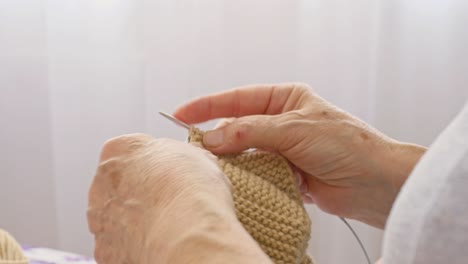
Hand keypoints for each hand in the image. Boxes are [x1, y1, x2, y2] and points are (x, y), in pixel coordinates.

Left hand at [87, 134, 269, 263]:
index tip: (173, 172)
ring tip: (168, 225)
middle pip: (120, 185)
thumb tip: (189, 162)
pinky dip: (136, 245)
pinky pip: (120, 246)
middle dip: (142, 193)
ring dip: (136, 220)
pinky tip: (158, 242)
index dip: (157, 163)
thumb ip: (180, 155)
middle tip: (171, 201)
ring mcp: (100, 220)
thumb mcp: (196, 154)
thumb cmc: (190, 191)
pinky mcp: (106, 252)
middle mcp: (101, 184)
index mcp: (118, 151)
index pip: (133, 151)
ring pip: (117, 218)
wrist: (188, 234)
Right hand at [174, 83, 425, 227]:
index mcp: (286, 99)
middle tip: (193, 148)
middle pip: (238, 126)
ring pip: (245, 152)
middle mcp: (282, 122)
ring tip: (212, 168)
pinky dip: (246, 178)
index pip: (238, 98)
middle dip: (217, 137)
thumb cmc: (345, 145)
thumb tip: (211, 138)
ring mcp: (283, 149)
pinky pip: (257, 173)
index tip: (181, 115)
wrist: (375, 183)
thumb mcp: (293, 129)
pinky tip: (235, 182)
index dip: (208, 106)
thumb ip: (250, 132)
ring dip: (231, 160)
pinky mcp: (286, 173)